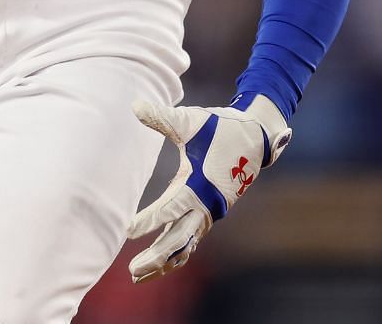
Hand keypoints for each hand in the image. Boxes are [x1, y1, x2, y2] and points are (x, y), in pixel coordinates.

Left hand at [125, 93, 290, 281]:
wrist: (254, 135)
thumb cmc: (220, 126)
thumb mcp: (191, 120)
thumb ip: (162, 117)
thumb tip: (134, 104)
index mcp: (200, 183)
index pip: (171, 207)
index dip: (150, 220)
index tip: (127, 230)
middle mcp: (206, 203)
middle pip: (180, 238)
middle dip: (156, 255)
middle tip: (132, 270)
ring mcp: (208, 212)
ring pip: (185, 246)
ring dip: (163, 261)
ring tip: (137, 276)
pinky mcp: (207, 214)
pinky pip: (190, 242)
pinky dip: (174, 256)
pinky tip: (156, 267)